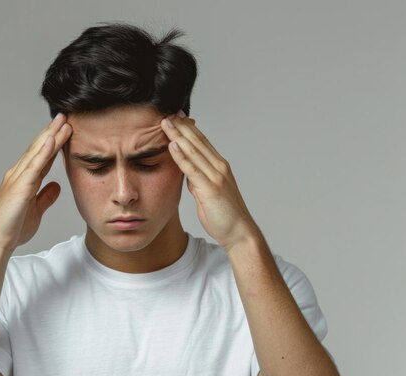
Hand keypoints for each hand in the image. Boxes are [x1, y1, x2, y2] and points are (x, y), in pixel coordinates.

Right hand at [0, 113, 71, 251]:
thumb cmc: (14, 227)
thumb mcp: (36, 209)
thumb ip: (46, 196)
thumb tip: (56, 185)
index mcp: (24, 179)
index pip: (42, 156)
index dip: (53, 143)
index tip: (65, 130)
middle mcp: (19, 174)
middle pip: (39, 148)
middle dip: (52, 132)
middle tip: (64, 116)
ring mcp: (18, 178)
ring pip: (37, 152)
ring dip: (51, 136)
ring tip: (62, 122)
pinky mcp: (20, 186)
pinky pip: (34, 166)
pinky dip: (43, 152)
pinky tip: (52, 140)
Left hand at [161, 111, 260, 252]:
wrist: (239, 233)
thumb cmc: (223, 215)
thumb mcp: (206, 194)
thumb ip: (197, 181)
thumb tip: (187, 174)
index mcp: (219, 167)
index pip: (201, 142)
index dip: (188, 128)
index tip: (175, 116)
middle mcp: (219, 167)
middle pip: (197, 141)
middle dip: (182, 126)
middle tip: (167, 112)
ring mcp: (216, 176)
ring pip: (194, 151)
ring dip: (179, 135)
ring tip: (166, 122)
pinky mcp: (210, 188)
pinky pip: (192, 169)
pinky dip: (182, 156)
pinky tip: (173, 145)